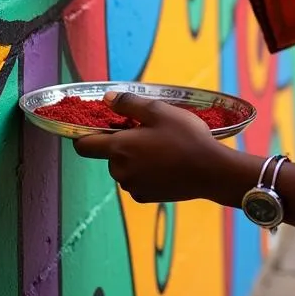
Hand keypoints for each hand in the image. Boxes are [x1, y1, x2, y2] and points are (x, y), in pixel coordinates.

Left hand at [72, 92, 231, 203]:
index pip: (84, 145)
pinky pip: (137, 180)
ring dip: (135, 157)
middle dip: (123, 143)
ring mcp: (132, 187)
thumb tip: (106, 98)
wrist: (210, 171)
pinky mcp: (145, 197)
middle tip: (148, 131)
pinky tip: (167, 163)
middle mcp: (120, 171)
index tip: (96, 126)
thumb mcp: (159, 111)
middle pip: (109, 155)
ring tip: (162, 147)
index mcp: (119, 148)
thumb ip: (129, 104)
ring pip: (124, 167)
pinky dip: (145, 171)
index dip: (84, 134)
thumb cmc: (185, 137)